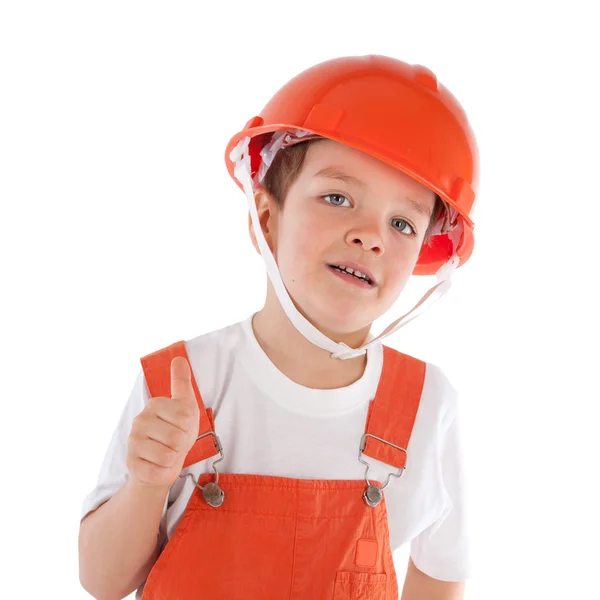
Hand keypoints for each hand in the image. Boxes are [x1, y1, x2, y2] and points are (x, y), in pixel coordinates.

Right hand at [126, 356, 199, 487]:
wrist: (164, 459)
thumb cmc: (178, 430)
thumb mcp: (185, 405)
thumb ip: (182, 382)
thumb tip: (178, 358)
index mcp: (154, 404)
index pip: (185, 419)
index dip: (189, 427)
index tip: (182, 427)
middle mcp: (139, 421)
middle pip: (176, 439)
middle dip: (182, 445)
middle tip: (175, 443)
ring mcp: (132, 442)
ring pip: (167, 456)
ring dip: (173, 459)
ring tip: (168, 453)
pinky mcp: (131, 464)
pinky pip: (157, 472)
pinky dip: (164, 472)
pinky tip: (158, 465)